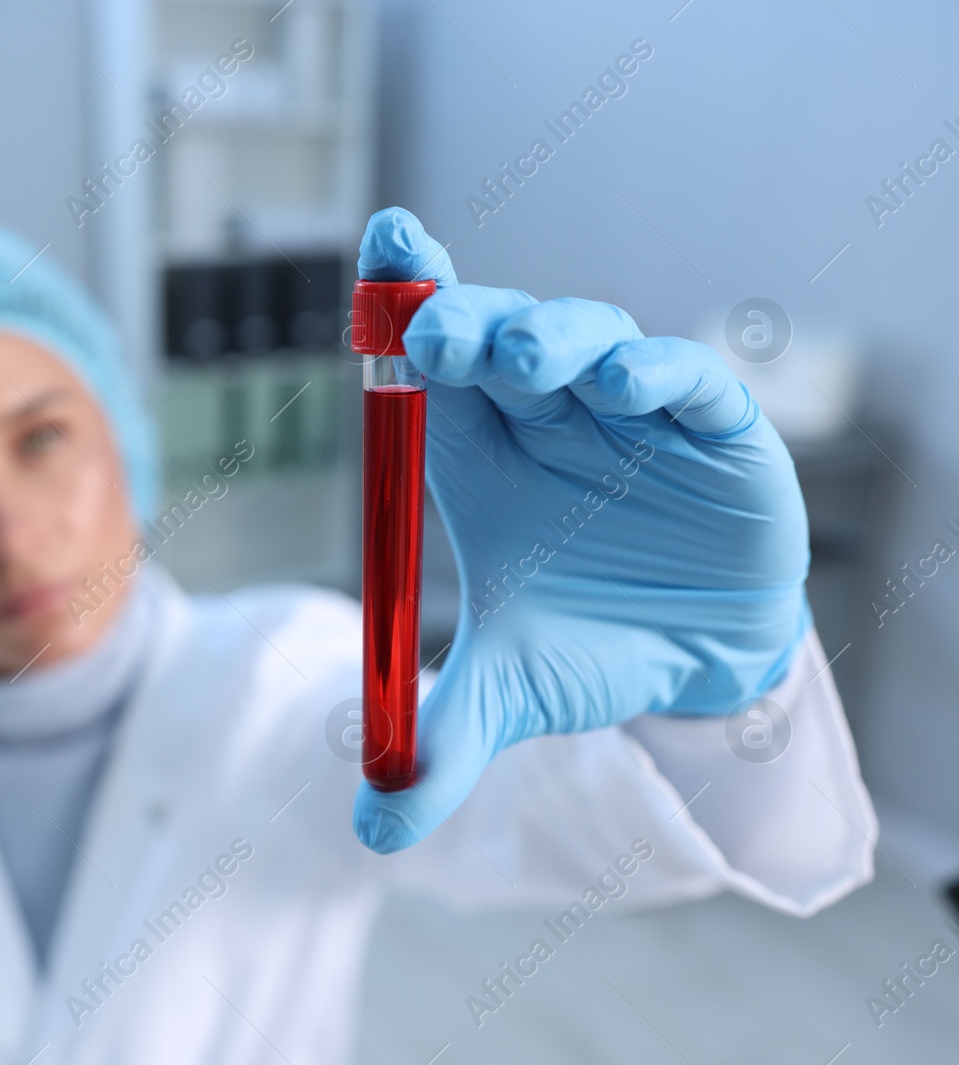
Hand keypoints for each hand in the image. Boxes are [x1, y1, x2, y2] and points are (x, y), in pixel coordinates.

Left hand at [351, 207, 811, 853]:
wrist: (697, 666)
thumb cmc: (588, 647)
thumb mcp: (510, 696)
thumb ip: (440, 745)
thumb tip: (370, 832)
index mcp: (480, 447)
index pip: (432, 355)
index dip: (406, 299)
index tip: (379, 251)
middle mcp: (548, 411)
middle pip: (499, 335)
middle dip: (466, 324)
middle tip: (436, 334)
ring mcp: (629, 413)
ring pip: (589, 341)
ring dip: (554, 340)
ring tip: (520, 360)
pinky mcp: (713, 429)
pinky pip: (685, 380)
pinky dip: (657, 375)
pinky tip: (628, 388)